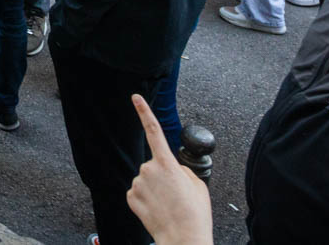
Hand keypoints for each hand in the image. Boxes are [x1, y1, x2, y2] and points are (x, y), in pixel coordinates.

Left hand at [126, 94, 213, 244]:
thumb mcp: (198, 185)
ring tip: (169, 205)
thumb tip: (173, 168)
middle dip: (163, 176)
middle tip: (176, 195)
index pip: (154, 131)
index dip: (144, 112)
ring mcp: (137, 183)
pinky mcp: (130, 197)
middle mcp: (148, 169)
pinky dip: (147, 199)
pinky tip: (158, 209)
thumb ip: (183, 169)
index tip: (135, 97)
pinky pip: (139, 192)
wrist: (184, 239)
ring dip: (155, 189)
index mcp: (167, 163)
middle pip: (154, 164)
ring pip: (146, 180)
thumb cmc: (194, 214)